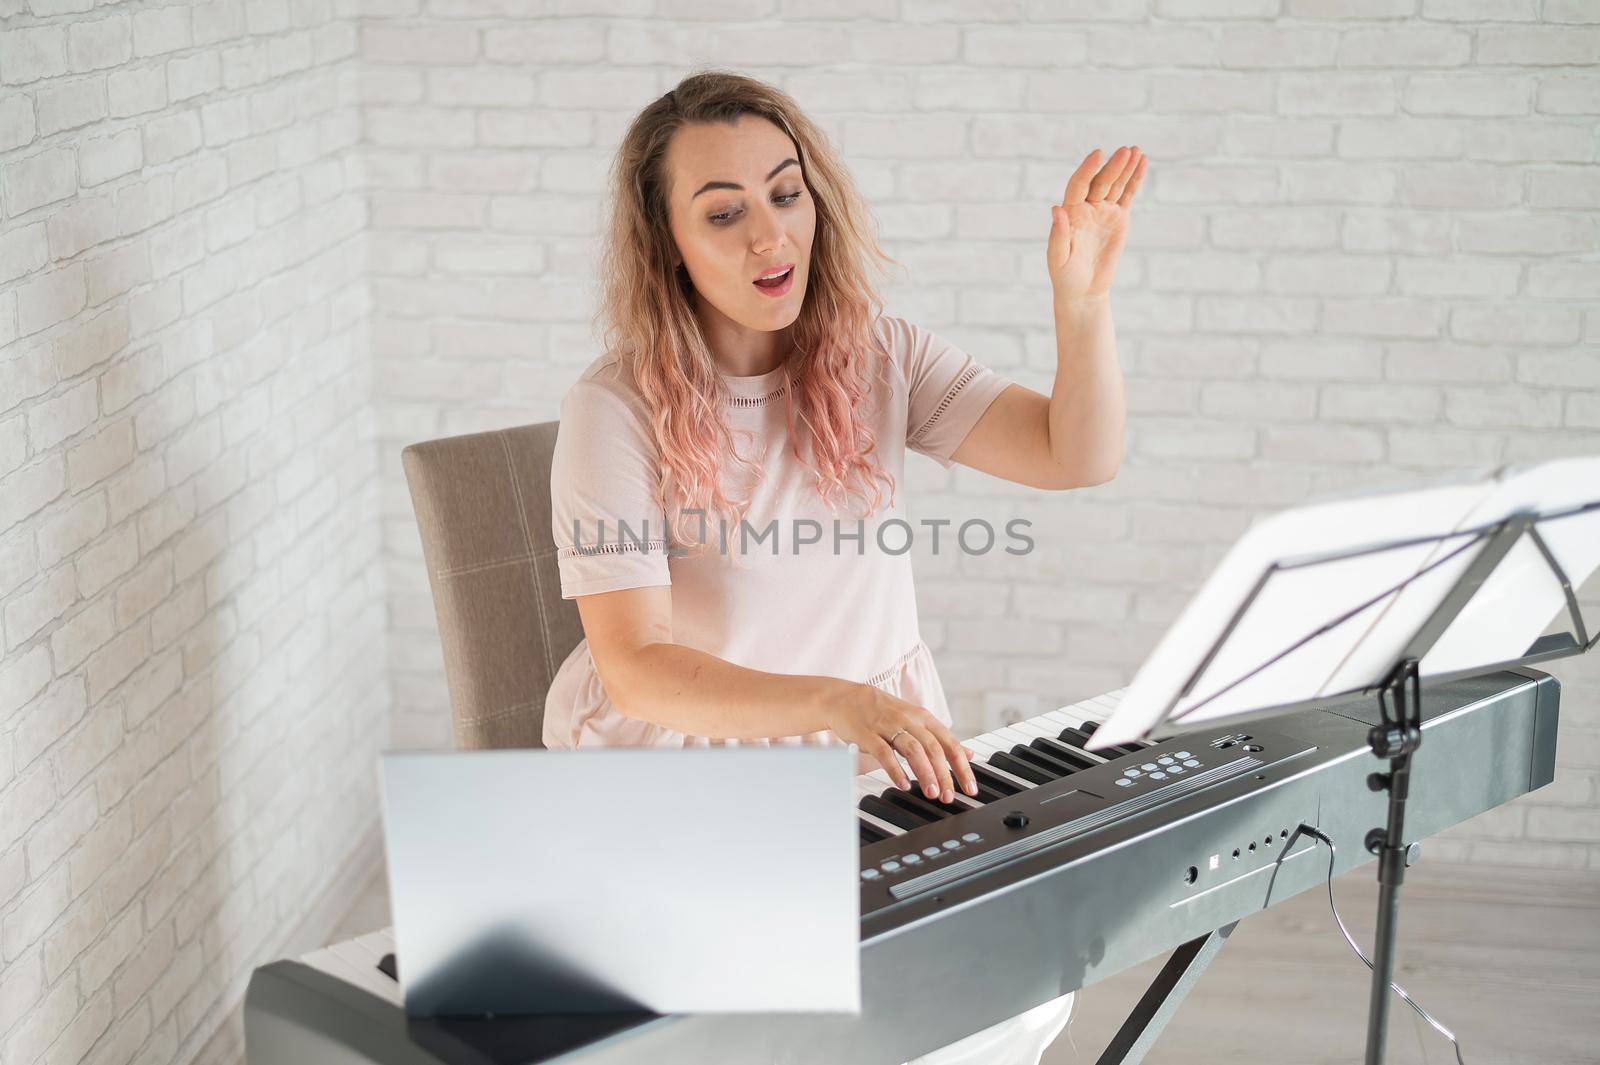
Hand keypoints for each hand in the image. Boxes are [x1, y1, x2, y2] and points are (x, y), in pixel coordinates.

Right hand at [824, 683, 977, 802]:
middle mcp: (909, 720)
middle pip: (933, 748)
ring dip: (925, 773)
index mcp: (923, 718)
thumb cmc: (883, 712)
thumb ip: (941, 739)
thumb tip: (969, 753)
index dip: (962, 766)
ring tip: (931, 793)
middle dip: (944, 774)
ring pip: (913, 749)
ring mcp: (888, 726)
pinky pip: (884, 753)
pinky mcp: (868, 734)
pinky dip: (896, 769)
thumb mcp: (916, 721)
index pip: (949, 743)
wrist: (845, 698)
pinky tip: (903, 784)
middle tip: (949, 797)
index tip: (970, 788)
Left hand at [1047, 145, 1145, 302]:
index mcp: (1070, 213)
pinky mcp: (1119, 218)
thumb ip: (1058, 234)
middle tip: (1126, 151)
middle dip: (1113, 166)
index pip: (1078, 184)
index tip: (1097, 154)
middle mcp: (1086, 207)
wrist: (1083, 291)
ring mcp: (1103, 211)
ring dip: (1125, 167)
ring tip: (1135, 150)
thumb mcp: (1058, 258)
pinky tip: (1142, 162)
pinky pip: (1128, 195)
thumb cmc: (1065, 276)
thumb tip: (1056, 208)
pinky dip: (1135, 179)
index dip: (1087, 169)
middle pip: (1101, 181)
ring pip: (1116, 184)